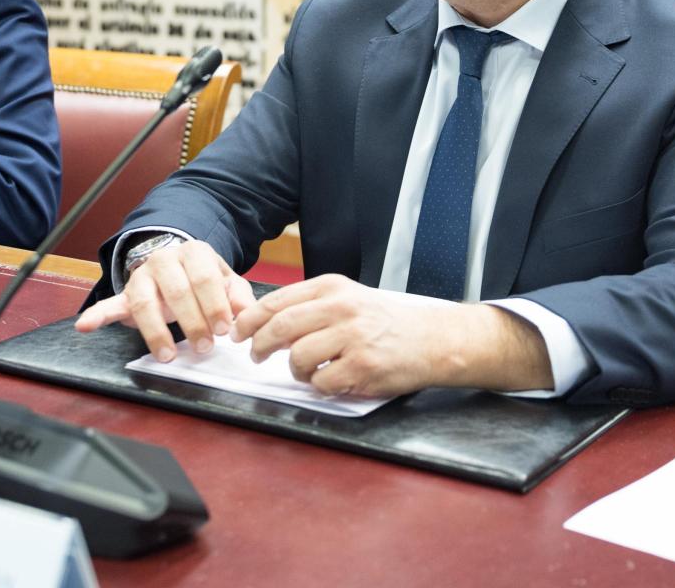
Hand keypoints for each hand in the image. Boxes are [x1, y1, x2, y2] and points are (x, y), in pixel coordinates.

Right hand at [75, 240, 255, 361]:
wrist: (177, 263)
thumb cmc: (204, 277)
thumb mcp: (227, 280)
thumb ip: (238, 296)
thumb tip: (245, 315)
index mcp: (194, 252)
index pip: (204, 278)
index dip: (215, 305)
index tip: (224, 329)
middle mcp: (165, 259)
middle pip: (177, 291)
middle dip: (192, 321)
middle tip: (204, 346)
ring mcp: (143, 276)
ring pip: (146, 302)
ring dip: (157, 331)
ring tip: (167, 355)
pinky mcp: (126, 294)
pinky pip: (110, 303)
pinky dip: (97, 315)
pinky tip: (85, 325)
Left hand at [233, 275, 552, 396]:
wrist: (435, 339)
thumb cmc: (388, 322)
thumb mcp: (350, 299)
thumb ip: (312, 306)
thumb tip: (264, 321)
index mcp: (334, 287)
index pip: (277, 301)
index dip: (250, 319)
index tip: (239, 332)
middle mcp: (341, 308)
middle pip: (279, 327)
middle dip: (258, 346)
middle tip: (254, 357)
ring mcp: (352, 338)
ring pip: (296, 357)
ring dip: (293, 371)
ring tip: (304, 372)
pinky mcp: (363, 367)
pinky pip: (321, 382)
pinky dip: (319, 387)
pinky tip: (331, 381)